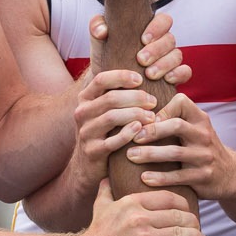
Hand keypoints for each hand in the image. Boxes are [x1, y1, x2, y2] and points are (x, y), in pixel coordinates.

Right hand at [68, 71, 158, 187]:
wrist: (87, 166)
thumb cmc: (105, 132)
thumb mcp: (103, 109)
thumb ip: (114, 91)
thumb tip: (141, 68)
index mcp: (85, 98)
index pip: (101, 79)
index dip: (122, 76)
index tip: (141, 79)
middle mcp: (82, 113)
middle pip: (110, 98)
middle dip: (136, 97)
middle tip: (154, 101)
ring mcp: (85, 133)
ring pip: (111, 117)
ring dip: (135, 114)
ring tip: (152, 117)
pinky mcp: (93, 152)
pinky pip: (112, 141)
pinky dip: (128, 134)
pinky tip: (140, 130)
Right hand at [73, 182, 202, 235]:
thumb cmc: (96, 234)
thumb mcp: (100, 207)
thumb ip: (106, 191)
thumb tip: (107, 177)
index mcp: (132, 202)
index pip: (168, 198)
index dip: (184, 205)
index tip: (189, 211)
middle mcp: (139, 217)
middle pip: (178, 215)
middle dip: (193, 222)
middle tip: (199, 227)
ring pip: (181, 233)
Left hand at [89, 9, 189, 93]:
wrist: (109, 86)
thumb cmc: (107, 60)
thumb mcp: (99, 45)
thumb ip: (96, 28)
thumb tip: (103, 30)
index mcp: (150, 30)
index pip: (164, 20)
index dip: (157, 27)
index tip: (143, 39)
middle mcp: (163, 43)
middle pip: (170, 39)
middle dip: (157, 49)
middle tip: (141, 60)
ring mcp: (170, 59)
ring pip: (177, 55)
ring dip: (164, 64)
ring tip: (149, 74)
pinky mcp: (175, 76)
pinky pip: (185, 72)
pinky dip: (179, 74)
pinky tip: (167, 80)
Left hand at [125, 93, 235, 197]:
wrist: (231, 174)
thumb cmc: (201, 148)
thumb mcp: (195, 129)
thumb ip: (175, 118)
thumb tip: (138, 109)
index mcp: (200, 119)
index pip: (181, 102)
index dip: (161, 108)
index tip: (144, 118)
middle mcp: (204, 134)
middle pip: (176, 125)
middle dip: (151, 131)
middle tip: (132, 137)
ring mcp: (205, 156)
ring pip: (175, 152)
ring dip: (150, 154)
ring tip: (130, 156)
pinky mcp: (204, 176)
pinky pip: (179, 176)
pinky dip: (160, 177)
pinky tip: (144, 178)